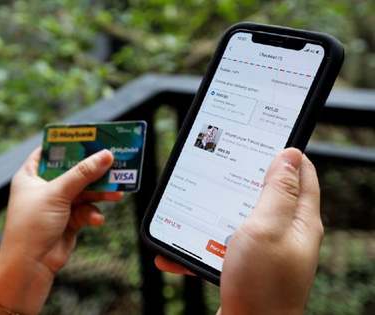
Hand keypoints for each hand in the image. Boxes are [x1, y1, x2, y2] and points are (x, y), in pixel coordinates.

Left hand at [0, 147, 121, 313]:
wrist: (29, 266)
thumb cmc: (31, 225)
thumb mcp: (57, 193)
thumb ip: (83, 173)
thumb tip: (106, 155)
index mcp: (30, 175)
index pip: (49, 151)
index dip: (68, 143)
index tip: (90, 137)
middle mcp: (43, 188)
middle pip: (73, 171)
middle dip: (93, 170)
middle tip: (114, 162)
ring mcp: (56, 205)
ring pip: (84, 192)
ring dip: (99, 193)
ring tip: (117, 192)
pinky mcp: (68, 222)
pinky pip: (86, 211)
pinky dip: (92, 214)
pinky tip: (97, 220)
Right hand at [155, 148, 322, 314]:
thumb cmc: (261, 285)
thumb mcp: (266, 228)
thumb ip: (277, 191)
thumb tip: (289, 154)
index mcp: (299, 221)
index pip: (303, 174)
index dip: (285, 153)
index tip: (261, 139)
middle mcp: (285, 235)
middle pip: (267, 195)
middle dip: (239, 182)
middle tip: (217, 171)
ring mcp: (264, 253)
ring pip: (236, 220)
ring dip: (211, 215)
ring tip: (190, 212)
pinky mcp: (244, 268)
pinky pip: (218, 247)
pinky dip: (196, 246)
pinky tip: (174, 252)